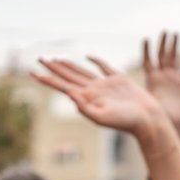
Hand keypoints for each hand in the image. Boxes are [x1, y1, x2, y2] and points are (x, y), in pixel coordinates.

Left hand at [33, 57, 179, 158]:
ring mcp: (105, 85)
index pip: (62, 86)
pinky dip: (95, 60)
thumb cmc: (126, 122)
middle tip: (39, 59)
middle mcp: (93, 91)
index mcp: (86, 98)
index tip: (31, 73)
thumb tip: (68, 93)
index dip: (46, 80)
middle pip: (68, 76)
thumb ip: (84, 107)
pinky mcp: (118, 80)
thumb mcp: (102, 117)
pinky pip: (103, 67)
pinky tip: (88, 57)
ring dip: (68, 65)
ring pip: (81, 71)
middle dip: (52, 68)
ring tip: (55, 59)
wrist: (148, 120)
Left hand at [143, 32, 179, 137]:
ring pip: (174, 58)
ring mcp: (173, 79)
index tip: (146, 39)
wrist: (171, 126)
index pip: (147, 61)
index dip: (146, 51)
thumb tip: (117, 94)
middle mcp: (162, 76)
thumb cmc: (156, 118)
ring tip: (175, 33)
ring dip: (174, 46)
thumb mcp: (142, 103)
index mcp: (151, 80)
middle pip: (162, 55)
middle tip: (165, 31)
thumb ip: (133, 95)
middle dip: (163, 43)